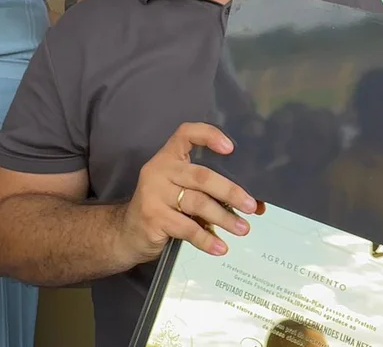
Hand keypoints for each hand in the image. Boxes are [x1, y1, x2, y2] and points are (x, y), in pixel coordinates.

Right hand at [120, 123, 261, 262]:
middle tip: (250, 205)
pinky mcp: (153, 218)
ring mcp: (153, 194)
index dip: (208, 135)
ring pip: (197, 203)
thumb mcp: (182, 191)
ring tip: (242, 229)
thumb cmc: (163, 208)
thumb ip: (210, 192)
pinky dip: (207, 239)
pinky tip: (220, 247)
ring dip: (224, 218)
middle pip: (201, 176)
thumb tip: (255, 204)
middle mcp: (159, 170)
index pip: (186, 134)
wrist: (127, 233)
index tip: (230, 148)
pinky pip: (187, 228)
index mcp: (169, 157)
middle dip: (230, 191)